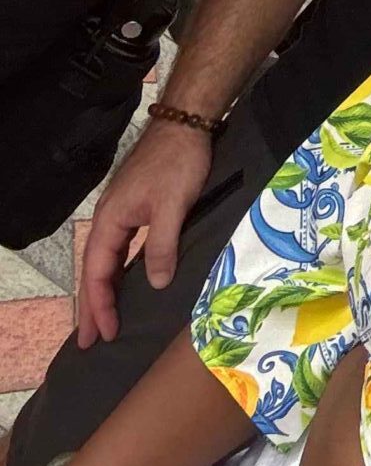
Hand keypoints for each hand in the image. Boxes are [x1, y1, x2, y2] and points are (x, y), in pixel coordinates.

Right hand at [77, 116, 212, 345]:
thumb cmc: (179, 162)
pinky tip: (127, 282)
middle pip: (95, 270)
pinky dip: (118, 270)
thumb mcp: (173, 205)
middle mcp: (109, 218)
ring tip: (103, 320)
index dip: (100, 305)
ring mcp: (122, 212)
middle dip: (92, 305)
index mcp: (110, 220)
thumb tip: (154, 284)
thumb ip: (161, 246)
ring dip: (104, 290)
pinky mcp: (137, 207)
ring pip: (107, 260)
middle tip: (89, 341)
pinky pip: (121, 249)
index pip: (97, 272)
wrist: (187, 123)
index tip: (104, 334)